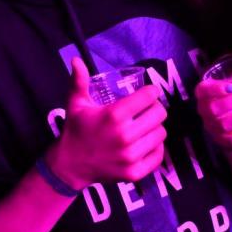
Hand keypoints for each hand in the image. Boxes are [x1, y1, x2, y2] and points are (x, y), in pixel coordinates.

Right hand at [46, 58, 166, 187]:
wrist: (69, 166)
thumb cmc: (76, 129)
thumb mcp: (76, 103)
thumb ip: (79, 80)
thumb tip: (76, 59)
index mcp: (113, 116)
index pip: (149, 96)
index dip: (150, 92)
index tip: (147, 94)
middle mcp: (125, 136)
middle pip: (159, 114)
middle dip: (155, 108)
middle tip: (146, 110)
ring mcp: (131, 157)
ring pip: (161, 133)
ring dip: (155, 127)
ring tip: (144, 126)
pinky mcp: (135, 173)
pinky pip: (158, 155)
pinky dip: (155, 148)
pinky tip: (145, 143)